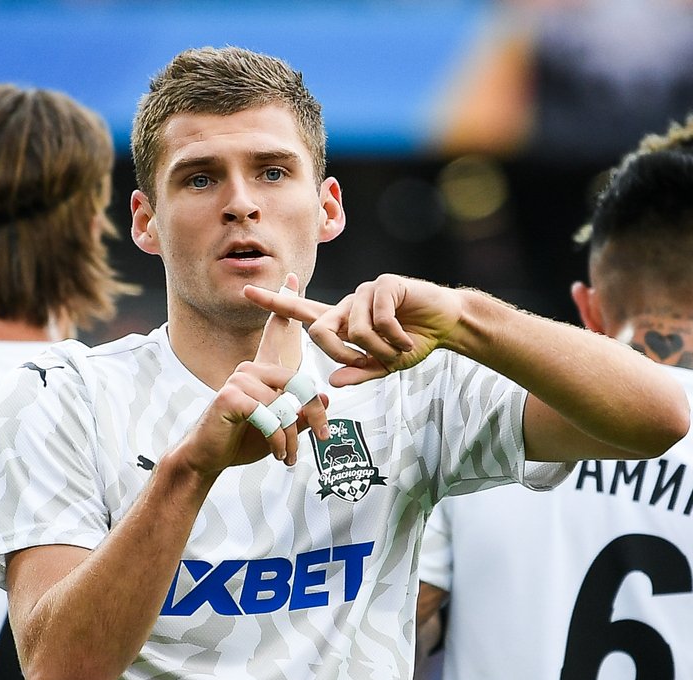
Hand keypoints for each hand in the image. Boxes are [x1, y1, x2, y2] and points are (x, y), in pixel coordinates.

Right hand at [176, 274, 328, 473]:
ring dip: (292, 435)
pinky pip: (270, 416)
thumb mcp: (280, 429)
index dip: (284, 306)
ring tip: (287, 455)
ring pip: (286, 404)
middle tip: (322, 437)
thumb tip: (327, 398)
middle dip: (315, 414)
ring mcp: (239, 379)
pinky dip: (278, 439)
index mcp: (260, 370)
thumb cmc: (240, 441)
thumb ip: (301, 413)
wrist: (207, 458)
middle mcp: (249, 368)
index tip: (291, 278)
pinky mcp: (231, 395)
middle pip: (299, 382)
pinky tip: (275, 452)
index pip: (275, 334)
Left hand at [246, 274, 465, 386]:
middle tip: (369, 363)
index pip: (300, 311)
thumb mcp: (383, 366)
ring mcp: (364, 292)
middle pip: (320, 329)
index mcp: (341, 321)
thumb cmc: (412, 342)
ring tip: (398, 349)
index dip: (274, 302)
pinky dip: (394, 337)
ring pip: (354, 330)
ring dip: (378, 349)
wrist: (445, 325)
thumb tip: (332, 381)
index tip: (247, 291)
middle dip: (342, 354)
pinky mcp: (384, 284)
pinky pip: (379, 319)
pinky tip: (408, 338)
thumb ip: (358, 373)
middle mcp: (347, 304)